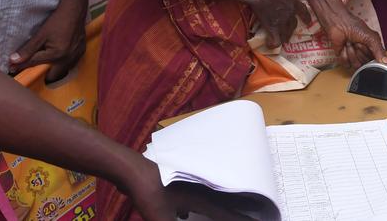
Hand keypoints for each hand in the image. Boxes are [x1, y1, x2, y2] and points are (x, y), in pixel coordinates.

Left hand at [10, 0, 87, 80]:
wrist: (75, 10)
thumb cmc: (58, 21)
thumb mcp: (41, 34)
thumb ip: (28, 49)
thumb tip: (13, 60)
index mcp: (56, 55)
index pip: (34, 63)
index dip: (21, 66)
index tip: (12, 69)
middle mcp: (68, 59)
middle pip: (51, 75)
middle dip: (43, 74)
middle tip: (34, 68)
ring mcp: (76, 57)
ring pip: (62, 71)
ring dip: (54, 69)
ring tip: (46, 63)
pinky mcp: (81, 53)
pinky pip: (70, 64)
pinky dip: (63, 64)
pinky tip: (58, 57)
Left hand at [122, 159, 249, 220]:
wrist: (132, 170)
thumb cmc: (149, 193)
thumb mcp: (162, 220)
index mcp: (201, 198)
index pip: (227, 214)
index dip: (242, 220)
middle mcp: (200, 189)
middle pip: (226, 202)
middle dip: (239, 211)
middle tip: (255, 211)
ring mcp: (189, 185)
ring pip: (212, 198)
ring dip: (221, 207)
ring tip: (228, 213)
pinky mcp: (178, 185)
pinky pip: (197, 197)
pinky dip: (200, 206)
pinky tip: (186, 214)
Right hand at [251, 0, 309, 47]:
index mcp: (292, 1)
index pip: (303, 11)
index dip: (306, 17)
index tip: (308, 21)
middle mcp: (290, 13)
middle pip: (293, 25)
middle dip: (291, 29)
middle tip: (289, 32)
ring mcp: (282, 21)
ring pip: (286, 33)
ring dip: (284, 37)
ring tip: (281, 40)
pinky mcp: (272, 27)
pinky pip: (275, 40)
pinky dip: (273, 43)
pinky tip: (270, 45)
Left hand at [303, 0, 386, 67]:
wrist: (338, 24)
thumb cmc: (354, 26)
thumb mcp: (371, 37)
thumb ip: (379, 50)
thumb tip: (386, 61)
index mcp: (373, 49)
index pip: (376, 62)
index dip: (372, 56)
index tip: (368, 48)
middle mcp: (364, 54)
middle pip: (366, 64)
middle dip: (361, 52)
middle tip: (357, 43)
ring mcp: (354, 57)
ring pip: (356, 65)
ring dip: (352, 53)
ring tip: (350, 43)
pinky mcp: (344, 58)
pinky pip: (346, 64)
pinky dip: (344, 54)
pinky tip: (344, 46)